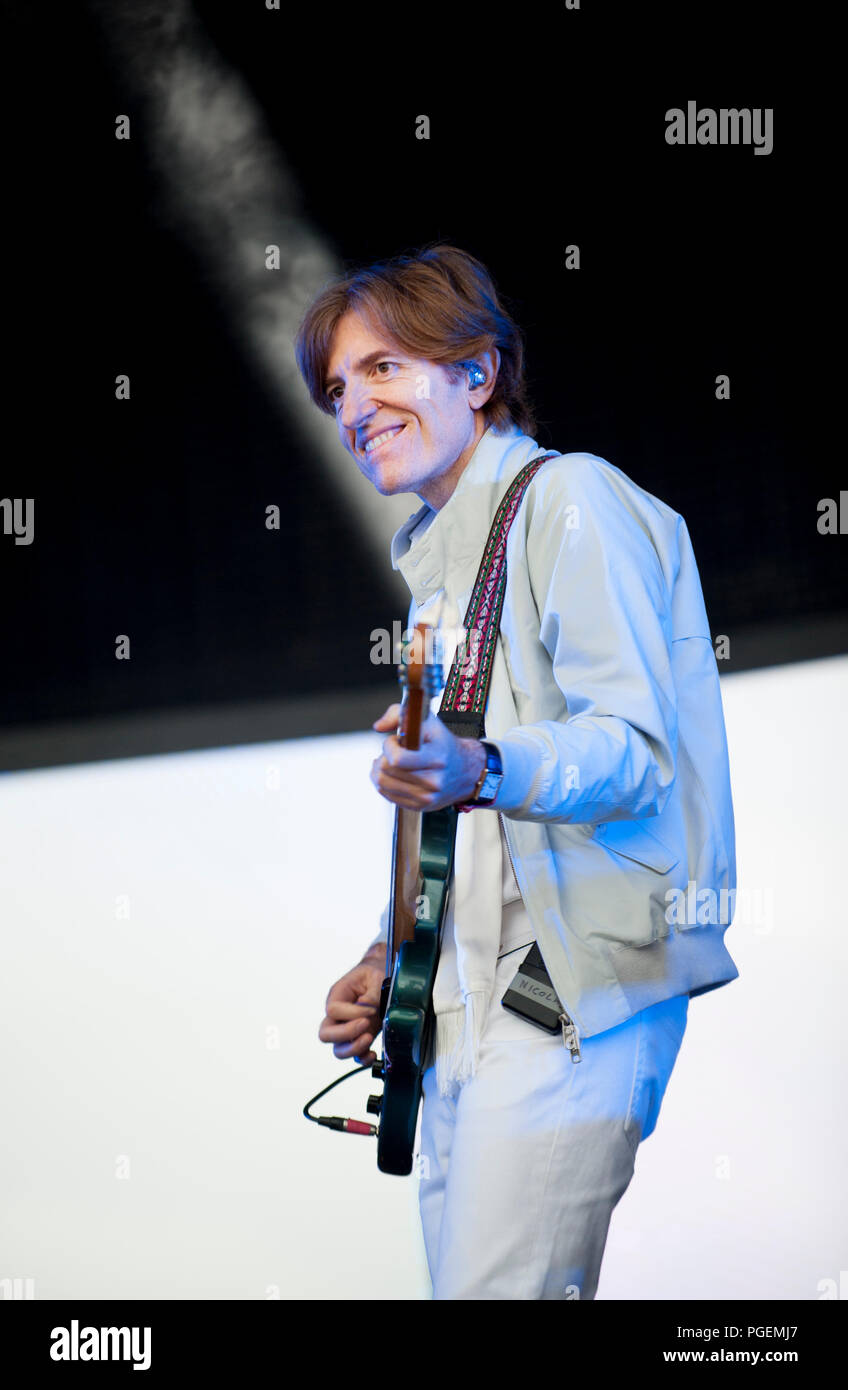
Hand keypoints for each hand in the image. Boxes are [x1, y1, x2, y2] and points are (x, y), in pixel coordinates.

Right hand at [319, 958, 384, 1064]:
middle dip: (345, 1034)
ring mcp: (347, 1029)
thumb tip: (368, 1009)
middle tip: (365, 1025)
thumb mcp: (375, 977)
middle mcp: (338, 1015)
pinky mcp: (359, 1038)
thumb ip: (372, 993)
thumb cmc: (375, 973)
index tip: (372, 1009)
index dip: (352, 1013)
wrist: (380, 976)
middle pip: (326, 1034)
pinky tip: (373, 1054)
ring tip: (369, 1038)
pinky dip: (362, 1059)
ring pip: (338, 1049)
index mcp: (337, 996)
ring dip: (353, 1048)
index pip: (333, 1010)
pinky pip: (354, 1056)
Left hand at [370, 704, 485, 810]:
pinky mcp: (420, 806)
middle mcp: (434, 781)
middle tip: (393, 751)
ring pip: (382, 783)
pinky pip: (387, 795)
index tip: (395, 740)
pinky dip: (385, 782)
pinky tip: (395, 774)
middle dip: (383, 756)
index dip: (389, 746)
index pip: (397, 759)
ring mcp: (427, 797)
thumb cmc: (442, 742)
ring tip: (391, 762)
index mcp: (437, 757)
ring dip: (380, 770)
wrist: (465, 770)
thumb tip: (379, 726)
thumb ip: (399, 713)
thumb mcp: (427, 720)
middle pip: (385, 771)